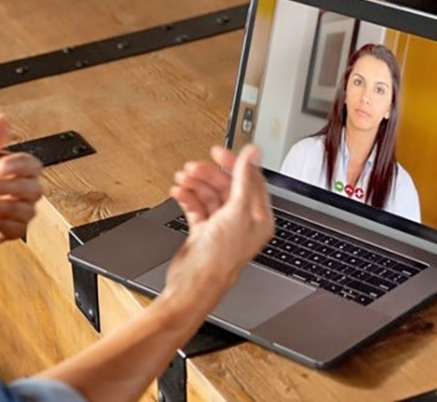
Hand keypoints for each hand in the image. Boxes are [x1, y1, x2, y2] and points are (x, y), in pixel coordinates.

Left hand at [0, 115, 43, 244]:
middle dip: (3, 188)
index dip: (15, 166)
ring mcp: (23, 211)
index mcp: (22, 169)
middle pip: (30, 189)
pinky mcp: (14, 230)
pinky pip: (11, 228)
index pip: (31, 165)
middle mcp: (27, 190)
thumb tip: (2, 119)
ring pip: (20, 210)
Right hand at [163, 144, 273, 310]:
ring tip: (182, 180)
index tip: (218, 151)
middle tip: (192, 168)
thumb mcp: (235, 212)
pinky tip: (179, 193)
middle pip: (227, 186)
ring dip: (195, 184)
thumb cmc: (219, 259)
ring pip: (210, 195)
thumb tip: (253, 153)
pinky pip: (196, 207)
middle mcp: (241, 221)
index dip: (234, 163)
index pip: (250, 180)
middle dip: (208, 175)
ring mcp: (221, 227)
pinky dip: (187, 197)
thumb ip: (243, 180)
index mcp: (257, 217)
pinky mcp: (203, 232)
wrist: (192, 286)